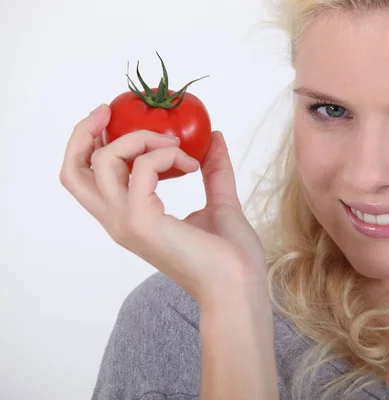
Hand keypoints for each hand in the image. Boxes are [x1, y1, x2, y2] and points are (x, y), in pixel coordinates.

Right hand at [59, 104, 266, 303]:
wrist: (240, 286)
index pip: (86, 178)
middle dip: (85, 132)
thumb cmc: (230, 256)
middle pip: (74, 170)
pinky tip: (190, 165)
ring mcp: (127, 222)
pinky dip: (166, 155)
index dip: (91, 143)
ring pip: (102, 161)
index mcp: (129, 218)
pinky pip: (142, 168)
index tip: (116, 118)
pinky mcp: (142, 221)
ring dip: (139, 139)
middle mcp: (119, 221)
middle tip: (111, 110)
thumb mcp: (221, 202)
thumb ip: (214, 170)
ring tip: (175, 146)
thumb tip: (214, 138)